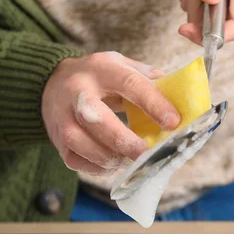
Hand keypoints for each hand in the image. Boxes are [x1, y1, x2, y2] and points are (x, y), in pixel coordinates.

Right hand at [42, 52, 180, 174]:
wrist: (51, 83)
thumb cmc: (97, 77)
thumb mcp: (121, 65)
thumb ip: (149, 78)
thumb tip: (181, 97)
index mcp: (101, 69)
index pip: (129, 83)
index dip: (153, 103)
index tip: (173, 122)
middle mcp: (77, 90)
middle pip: (96, 117)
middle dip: (123, 140)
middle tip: (146, 153)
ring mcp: (62, 115)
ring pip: (79, 141)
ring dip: (108, 156)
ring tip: (129, 160)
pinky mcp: (56, 138)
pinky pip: (74, 159)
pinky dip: (96, 167)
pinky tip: (111, 164)